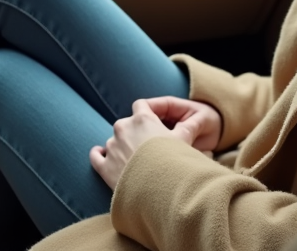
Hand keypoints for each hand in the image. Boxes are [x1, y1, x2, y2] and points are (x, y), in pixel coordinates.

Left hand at [90, 97, 219, 189]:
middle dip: (136, 134)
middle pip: (127, 124)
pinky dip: (100, 155)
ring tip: (136, 162)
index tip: (153, 123)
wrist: (159, 191)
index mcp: (142, 118)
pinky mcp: (103, 166)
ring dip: (123, 148)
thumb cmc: (174, 162)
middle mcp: (123, 128)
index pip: (141, 105)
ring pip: (114, 141)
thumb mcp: (184, 140)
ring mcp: (111, 147)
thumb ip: (188, 126)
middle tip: (149, 148)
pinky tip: (104, 157)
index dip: (147, 112)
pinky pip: (96, 156)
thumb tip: (200, 118)